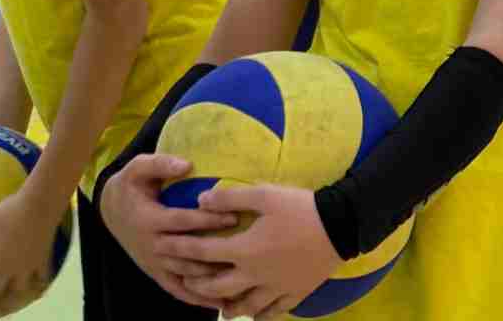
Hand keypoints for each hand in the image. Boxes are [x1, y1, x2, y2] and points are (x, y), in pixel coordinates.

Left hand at [0, 182, 60, 316]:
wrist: (40, 205)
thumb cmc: (9, 212)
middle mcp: (9, 269)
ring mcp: (27, 267)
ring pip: (17, 291)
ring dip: (9, 302)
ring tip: (4, 308)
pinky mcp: (42, 260)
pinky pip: (41, 278)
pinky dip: (38, 286)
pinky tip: (38, 290)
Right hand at [99, 154, 238, 308]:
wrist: (111, 211)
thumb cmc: (132, 186)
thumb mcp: (139, 168)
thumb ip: (161, 163)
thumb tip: (187, 164)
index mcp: (149, 219)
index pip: (182, 221)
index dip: (207, 220)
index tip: (233, 215)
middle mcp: (152, 245)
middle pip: (188, 250)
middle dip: (217, 248)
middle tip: (246, 245)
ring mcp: (154, 263)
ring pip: (186, 274)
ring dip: (212, 277)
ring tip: (241, 277)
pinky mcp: (156, 274)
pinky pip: (178, 290)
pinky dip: (198, 298)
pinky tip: (221, 302)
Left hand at [162, 185, 341, 319]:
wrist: (340, 226)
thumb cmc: (299, 207)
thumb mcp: (264, 194)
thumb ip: (230, 197)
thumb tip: (200, 200)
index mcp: (245, 249)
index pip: (204, 252)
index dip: (180, 249)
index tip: (162, 246)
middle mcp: (256, 274)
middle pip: (217, 287)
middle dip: (196, 283)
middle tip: (184, 278)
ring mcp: (276, 288)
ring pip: (244, 306)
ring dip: (226, 305)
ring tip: (215, 303)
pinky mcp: (295, 293)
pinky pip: (272, 312)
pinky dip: (259, 314)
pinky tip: (253, 311)